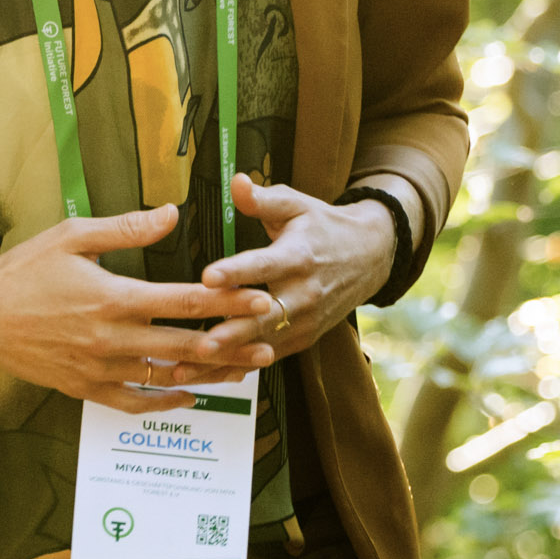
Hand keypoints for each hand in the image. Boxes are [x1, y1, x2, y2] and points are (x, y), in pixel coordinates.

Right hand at [0, 205, 275, 412]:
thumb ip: (127, 228)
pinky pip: (134, 403)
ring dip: (208, 375)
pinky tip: (188, 396)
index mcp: (112, 297)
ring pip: (165, 378)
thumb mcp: (72, 236)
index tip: (261, 297)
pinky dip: (165, 402)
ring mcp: (98, 370)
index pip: (184, 300)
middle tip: (268, 340)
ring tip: (243, 372)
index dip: (228, 300)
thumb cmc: (23, 271)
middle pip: (185, 346)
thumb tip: (173, 214)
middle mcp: (110, 339)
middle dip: (232, 343)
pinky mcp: (85, 390)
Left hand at [195, 176, 390, 362]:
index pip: (263, 265)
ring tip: (190, 369)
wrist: (370, 258)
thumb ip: (264, 198)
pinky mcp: (303, 340)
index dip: (236, 271)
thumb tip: (235, 181)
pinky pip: (266, 358)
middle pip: (264, 317)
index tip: (208, 276)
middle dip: (232, 333)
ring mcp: (305, 322)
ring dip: (227, 359)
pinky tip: (205, 378)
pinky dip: (237, 369)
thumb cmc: (323, 227)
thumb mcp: (297, 205)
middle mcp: (304, 294)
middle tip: (199, 342)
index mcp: (298, 256)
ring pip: (262, 345)